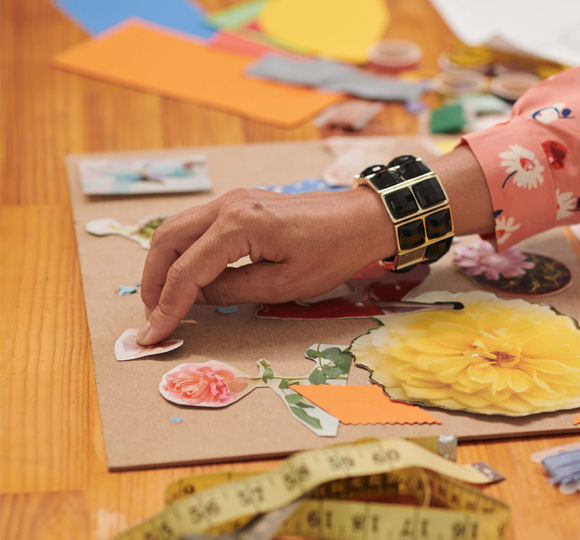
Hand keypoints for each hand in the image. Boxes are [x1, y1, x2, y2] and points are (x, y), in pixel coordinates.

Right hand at [138, 146, 492, 345]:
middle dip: (153, 282)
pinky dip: (183, 252)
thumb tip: (195, 298)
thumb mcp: (285, 285)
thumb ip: (234, 291)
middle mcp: (229, 205)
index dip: (167, 306)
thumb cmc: (333, 252)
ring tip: (164, 301)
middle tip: (153, 317)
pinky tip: (187, 278)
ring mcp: (232, 199)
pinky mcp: (239, 203)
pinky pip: (197, 226)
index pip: (187, 270)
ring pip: (177, 230)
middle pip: (167, 241)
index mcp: (239, 225)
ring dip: (163, 265)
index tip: (152, 335)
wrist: (362, 218)